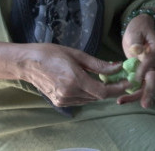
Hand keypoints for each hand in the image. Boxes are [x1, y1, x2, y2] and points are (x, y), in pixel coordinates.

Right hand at [0, 40, 125, 107]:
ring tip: (108, 79)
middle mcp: (69, 93)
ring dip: (100, 91)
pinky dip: (89, 93)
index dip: (117, 88)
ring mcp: (63, 99)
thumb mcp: (77, 55)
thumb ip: (98, 64)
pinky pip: (80, 100)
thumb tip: (117, 67)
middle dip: (111, 88)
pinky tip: (91, 82)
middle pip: (98, 96)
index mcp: (74, 80)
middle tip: (120, 78)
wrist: (27, 63)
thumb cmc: (51, 53)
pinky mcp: (59, 101)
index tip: (127, 81)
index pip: (102, 91)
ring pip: (90, 99)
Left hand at [117, 12, 154, 107]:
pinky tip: (121, 99)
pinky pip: (140, 86)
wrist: (141, 30)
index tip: (133, 80)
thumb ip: (136, 41)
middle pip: (153, 79)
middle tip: (145, 105)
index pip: (150, 62)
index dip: (142, 71)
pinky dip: (132, 93)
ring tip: (122, 101)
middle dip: (148, 92)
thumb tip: (137, 50)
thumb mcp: (136, 31)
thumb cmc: (138, 29)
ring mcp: (151, 69)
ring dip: (137, 96)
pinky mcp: (144, 74)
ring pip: (147, 86)